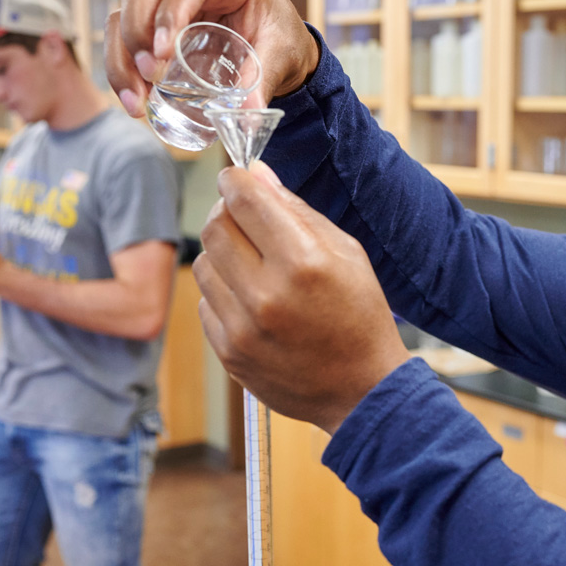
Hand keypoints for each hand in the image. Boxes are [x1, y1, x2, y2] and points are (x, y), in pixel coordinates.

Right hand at [105, 0, 320, 117]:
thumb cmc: (283, 40)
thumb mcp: (280, 56)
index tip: (164, 53)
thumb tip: (246, 118)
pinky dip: (122, 68)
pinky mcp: (157, 24)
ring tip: (136, 100)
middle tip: (150, 75)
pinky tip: (133, 99)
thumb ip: (263, 82)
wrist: (281, 48)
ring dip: (121, 57)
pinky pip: (126, 38)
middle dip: (136, 32)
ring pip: (124, 12)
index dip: (169, 13)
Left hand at [195, 161, 409, 433]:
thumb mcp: (346, 253)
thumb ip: (297, 211)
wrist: (362, 390)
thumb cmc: (361, 315)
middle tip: (244, 217)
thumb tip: (255, 174)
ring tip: (254, 265)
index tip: (237, 178)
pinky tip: (253, 301)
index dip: (235, 179)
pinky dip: (224, 292)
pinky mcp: (228, 353)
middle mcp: (267, 294)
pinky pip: (205, 302)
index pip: (245, 199)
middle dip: (226, 212)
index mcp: (304, 262)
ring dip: (223, 254)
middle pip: (215, 226)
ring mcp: (242, 328)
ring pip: (203, 263)